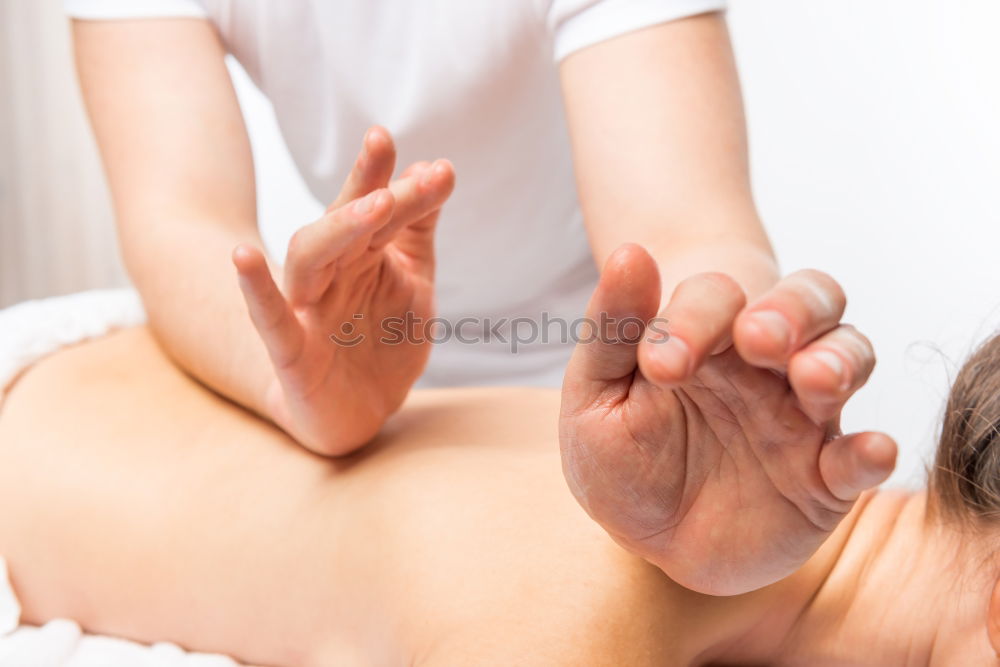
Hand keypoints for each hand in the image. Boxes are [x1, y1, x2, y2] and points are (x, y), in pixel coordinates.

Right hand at [233, 126, 454, 455]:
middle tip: (388, 151)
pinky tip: (243, 256)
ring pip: (310, 257)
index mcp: (361, 255)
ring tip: (374, 202)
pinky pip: (269, 318)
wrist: (361, 413)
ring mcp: (308, 310)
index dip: (395, 178)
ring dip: (339, 227)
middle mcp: (331, 274)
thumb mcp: (412, 281)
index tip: (438, 163)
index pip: (376, 208)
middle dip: (367, 187)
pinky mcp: (291, 352)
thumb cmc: (381, 339)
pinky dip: (256, 289)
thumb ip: (417, 228)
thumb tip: (433, 166)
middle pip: (343, 223)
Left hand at [559, 244, 896, 594]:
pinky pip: (861, 458)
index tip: (660, 366)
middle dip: (791, 310)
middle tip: (757, 336)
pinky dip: (872, 453)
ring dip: (838, 360)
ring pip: (848, 357)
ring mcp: (801, 416)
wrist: (644, 532)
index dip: (694, 318)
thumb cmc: (618, 452)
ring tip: (814, 377)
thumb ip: (612, 329)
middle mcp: (764, 364)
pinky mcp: (826, 478)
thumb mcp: (596, 395)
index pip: (718, 297)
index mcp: (707, 335)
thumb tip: (628, 253)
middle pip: (808, 301)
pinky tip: (869, 451)